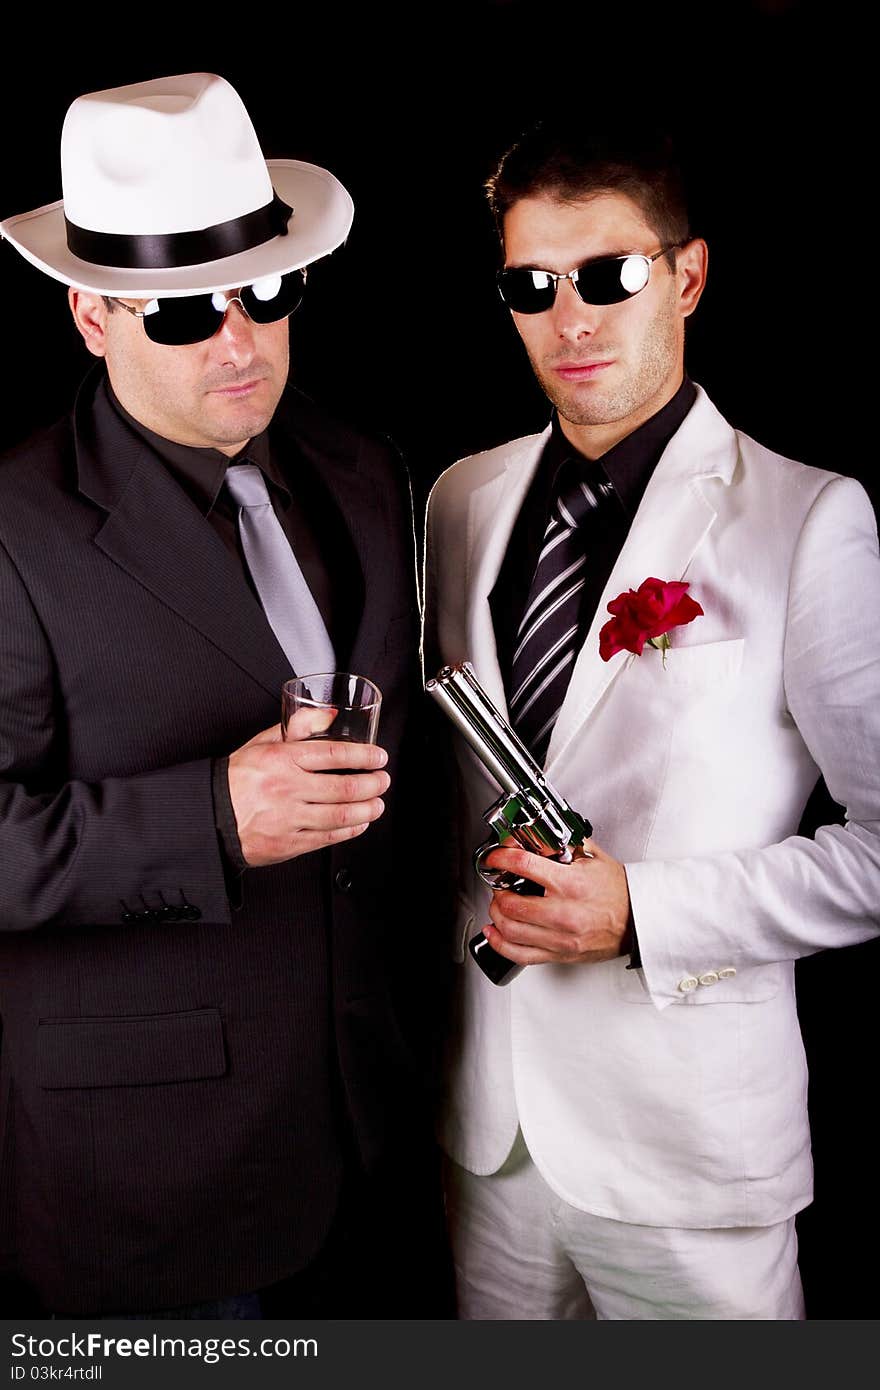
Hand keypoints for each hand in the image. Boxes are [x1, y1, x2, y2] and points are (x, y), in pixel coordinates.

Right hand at [227, 707, 389, 867]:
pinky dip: (349, 830)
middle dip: (373, 784)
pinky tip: (359, 823)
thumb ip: (297, 728)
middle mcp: (286, 788)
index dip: (364, 755)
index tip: (378, 757)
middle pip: (344, 786)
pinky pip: (326, 838)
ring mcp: (288, 818)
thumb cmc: (237, 778)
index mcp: (281, 759)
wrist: (210, 816)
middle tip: (383, 781)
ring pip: (340, 815)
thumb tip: (329, 715)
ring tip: (377, 804)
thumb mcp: (262, 743)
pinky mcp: (287, 843)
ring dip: (367, 810)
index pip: (334, 754)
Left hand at [481, 839, 630, 967]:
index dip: (501, 858)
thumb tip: (542, 834)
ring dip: (496, 915)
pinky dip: (500, 943)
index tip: (495, 858)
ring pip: (511, 930)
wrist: (639, 921)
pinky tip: (494, 932)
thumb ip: (567, 845)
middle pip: (511, 904)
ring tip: (499, 905)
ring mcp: (560, 937)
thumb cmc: (620, 893)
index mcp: (571, 884)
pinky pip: (521, 954)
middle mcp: (563, 912)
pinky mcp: (560, 954)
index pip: (524, 865)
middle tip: (500, 885)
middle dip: (498, 892)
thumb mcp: (595, 859)